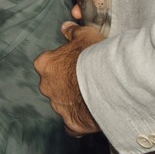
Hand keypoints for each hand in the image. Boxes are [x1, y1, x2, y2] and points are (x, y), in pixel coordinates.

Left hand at [34, 20, 104, 135]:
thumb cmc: (94, 57)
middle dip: (67, 83)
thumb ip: (72, 32)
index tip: (76, 64)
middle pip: (54, 85)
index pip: (48, 64)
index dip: (63, 63)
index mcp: (45, 65)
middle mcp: (47, 86)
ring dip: (75, 102)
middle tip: (86, 80)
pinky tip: (88, 118)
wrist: (109, 83)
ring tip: (94, 96)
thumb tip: (65, 28)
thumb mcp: (84, 36)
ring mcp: (58, 106)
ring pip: (63, 104)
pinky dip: (77, 123)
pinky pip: (71, 125)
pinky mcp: (71, 122)